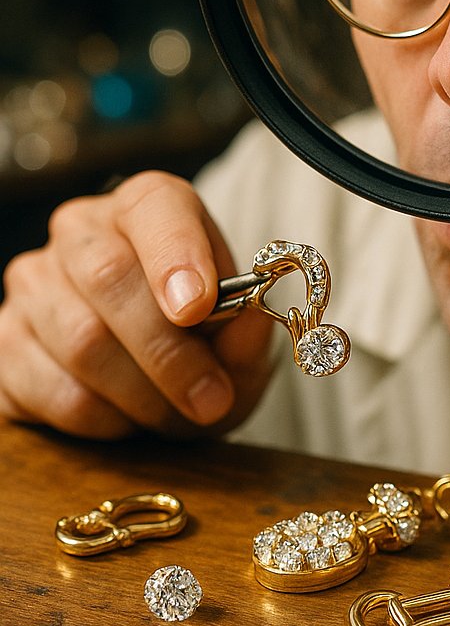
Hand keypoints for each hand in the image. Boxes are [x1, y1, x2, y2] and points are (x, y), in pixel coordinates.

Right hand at [0, 171, 273, 438]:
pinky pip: (50, 389)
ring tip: (182, 415)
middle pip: (109, 277)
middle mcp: (82, 231)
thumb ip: (248, 326)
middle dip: (168, 351)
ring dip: (142, 395)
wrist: (163, 375)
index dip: (177, 255)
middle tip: (212, 398)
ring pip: (80, 340)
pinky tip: (132, 419)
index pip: (156, 206)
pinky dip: (102, 419)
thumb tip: (244, 318)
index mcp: (150, 206)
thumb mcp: (243, 334)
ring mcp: (34, 284)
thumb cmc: (207, 340)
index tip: (198, 308)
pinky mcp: (4, 343)